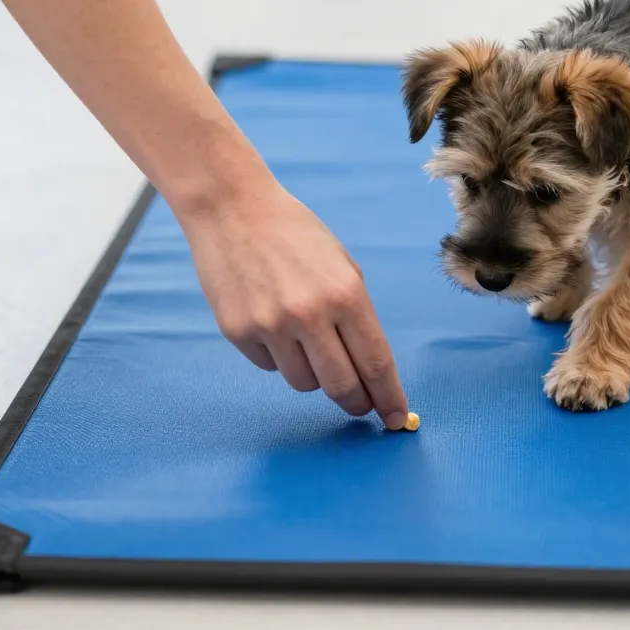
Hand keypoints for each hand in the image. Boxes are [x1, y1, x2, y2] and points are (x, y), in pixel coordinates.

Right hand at [179, 173, 409, 429]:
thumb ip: (357, 317)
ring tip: (305, 338)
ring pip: (304, 383)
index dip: (389, 397)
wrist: (233, 210)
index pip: (376, 362)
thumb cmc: (295, 236)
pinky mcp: (238, 332)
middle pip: (342, 386)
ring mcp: (270, 326)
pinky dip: (279, 356)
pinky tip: (272, 322)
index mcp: (346, 295)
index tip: (396, 419)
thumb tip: (371, 371)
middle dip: (356, 402)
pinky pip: (270, 367)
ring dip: (313, 374)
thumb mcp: (343, 267)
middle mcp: (310, 315)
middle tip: (359, 404)